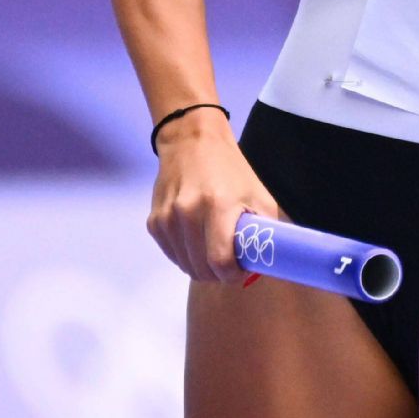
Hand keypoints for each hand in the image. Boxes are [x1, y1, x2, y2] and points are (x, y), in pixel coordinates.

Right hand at [145, 107, 284, 282]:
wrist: (191, 142)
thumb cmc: (232, 171)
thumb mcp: (259, 195)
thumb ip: (265, 232)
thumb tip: (265, 265)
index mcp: (218, 205)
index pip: (220, 261)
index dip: (233, 275)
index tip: (240, 271)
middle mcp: (187, 212)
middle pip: (201, 269)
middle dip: (218, 274)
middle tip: (230, 263)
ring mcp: (166, 218)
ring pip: (185, 266)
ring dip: (201, 267)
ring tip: (214, 249)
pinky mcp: (153, 222)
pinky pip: (172, 255)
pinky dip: (186, 256)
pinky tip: (197, 241)